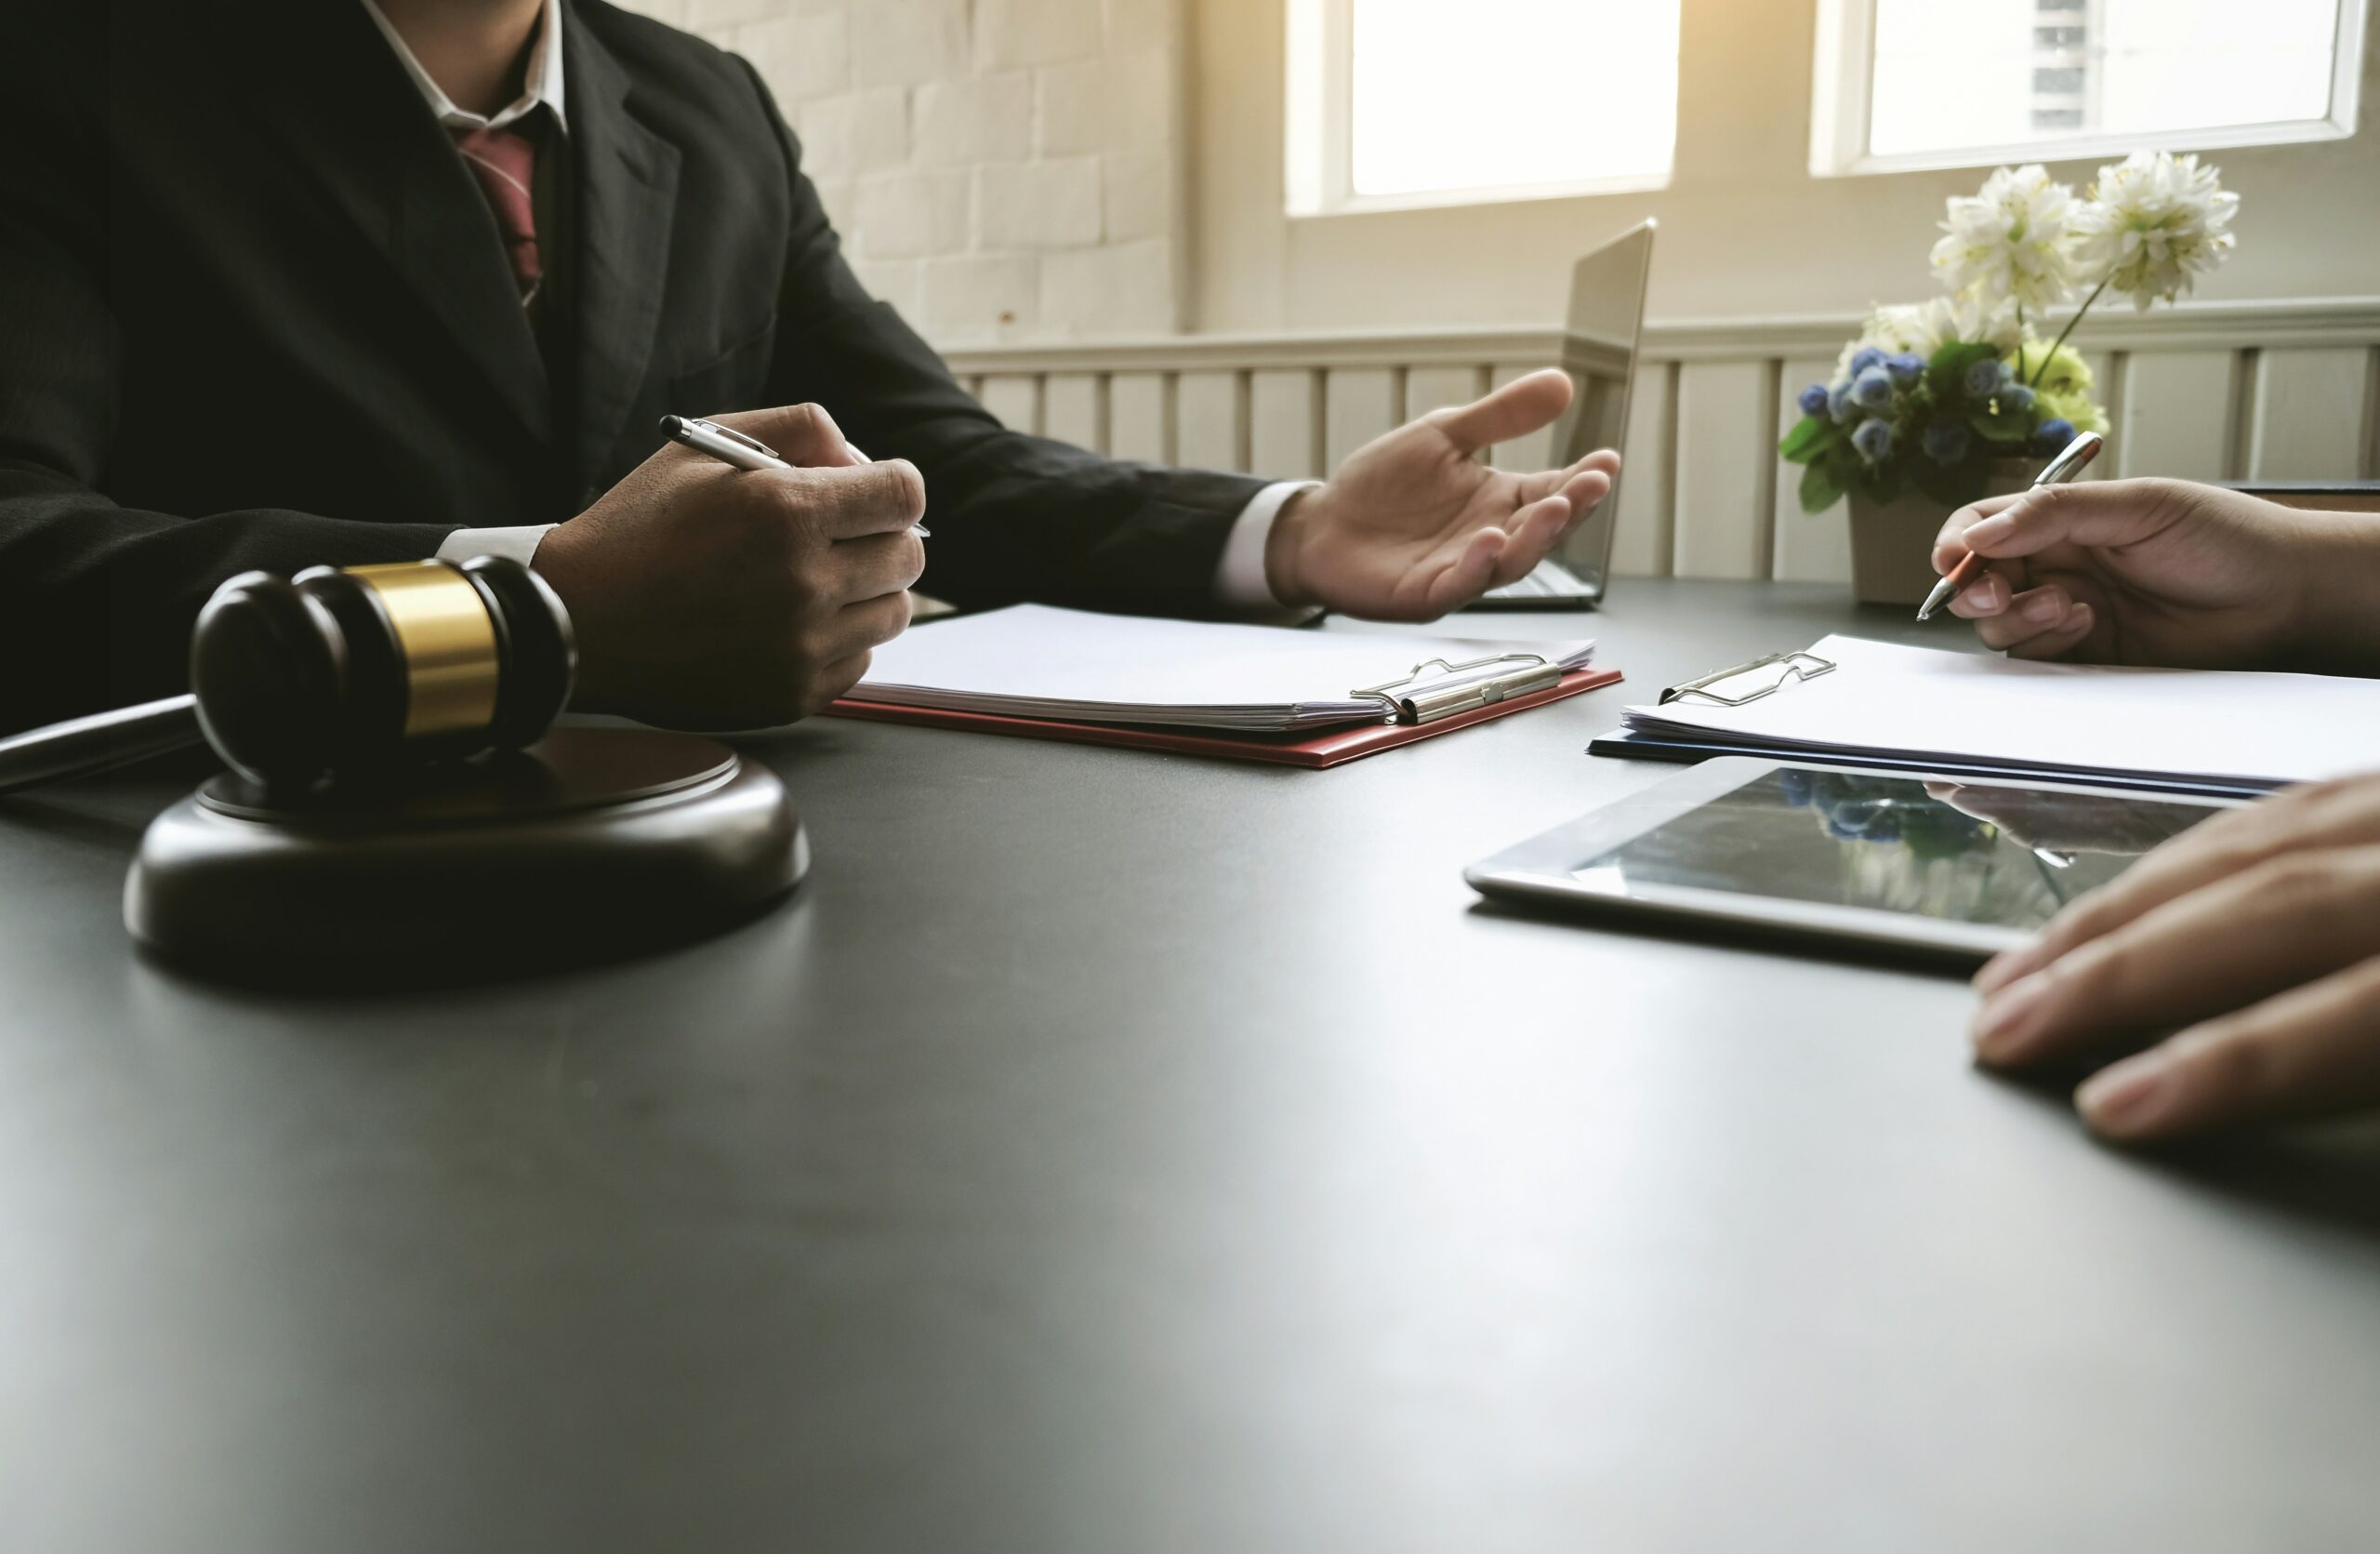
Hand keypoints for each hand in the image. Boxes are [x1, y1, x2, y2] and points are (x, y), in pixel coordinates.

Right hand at [532, 403, 925, 728]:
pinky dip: (838, 639)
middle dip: (880, 536)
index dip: (891, 487)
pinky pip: (860, 660)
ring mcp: (801, 648)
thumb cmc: (641, 527)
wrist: (578, 621)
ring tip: (810, 580)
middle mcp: (804, 584)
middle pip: (909, 557)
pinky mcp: (793, 695)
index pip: (906, 495)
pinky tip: (788, 622)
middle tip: (835, 536)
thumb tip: (862, 459)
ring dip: (866, 591)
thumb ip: (799, 427)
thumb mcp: (706, 445)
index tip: (869, 494)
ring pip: (894, 612)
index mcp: (787, 512)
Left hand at [1263, 369, 1618, 618]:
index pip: (1555, 490)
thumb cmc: (1384, 483)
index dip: (1584, 480)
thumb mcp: (1444, 434)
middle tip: (1592, 485)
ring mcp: (1462, 571)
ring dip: (1535, 538)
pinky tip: (1489, 538)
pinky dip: (1476, 564)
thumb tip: (1563, 382)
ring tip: (1554, 508)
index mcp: (1502, 501)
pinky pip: (1459, 584)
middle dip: (1571, 509)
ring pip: (1511, 562)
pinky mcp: (1425, 596)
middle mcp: (1492, 539)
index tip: (1608, 460)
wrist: (1322, 523)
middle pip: (1544, 530)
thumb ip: (1500, 416)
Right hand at [1931, 478, 2379, 670]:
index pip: (1983, 529)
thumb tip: (1979, 536)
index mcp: (2062, 521)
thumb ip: (2054, 513)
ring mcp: (2070, 613)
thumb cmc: (2225, 537)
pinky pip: (2036, 662)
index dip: (1957, 546)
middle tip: (1997, 595)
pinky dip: (2046, 647)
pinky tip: (2087, 628)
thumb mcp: (2139, 507)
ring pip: (2001, 627)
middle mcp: (2058, 566)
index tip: (1955, 562)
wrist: (2285, 596)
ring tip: (2072, 608)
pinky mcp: (2088, 658)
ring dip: (2019, 620)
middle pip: (1979, 584)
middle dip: (1977, 592)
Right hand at [1969, 774, 2379, 1141]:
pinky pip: (2274, 810)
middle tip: (2006, 1032)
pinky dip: (2179, 863)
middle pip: (2269, 908)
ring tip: (2023, 975)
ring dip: (2117, 916)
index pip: (2355, 1014)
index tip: (2113, 1109)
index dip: (2228, 1067)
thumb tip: (2313, 1174)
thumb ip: (2376, 1069)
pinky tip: (2124, 901)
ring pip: (2248, 848)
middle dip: (2116, 976)